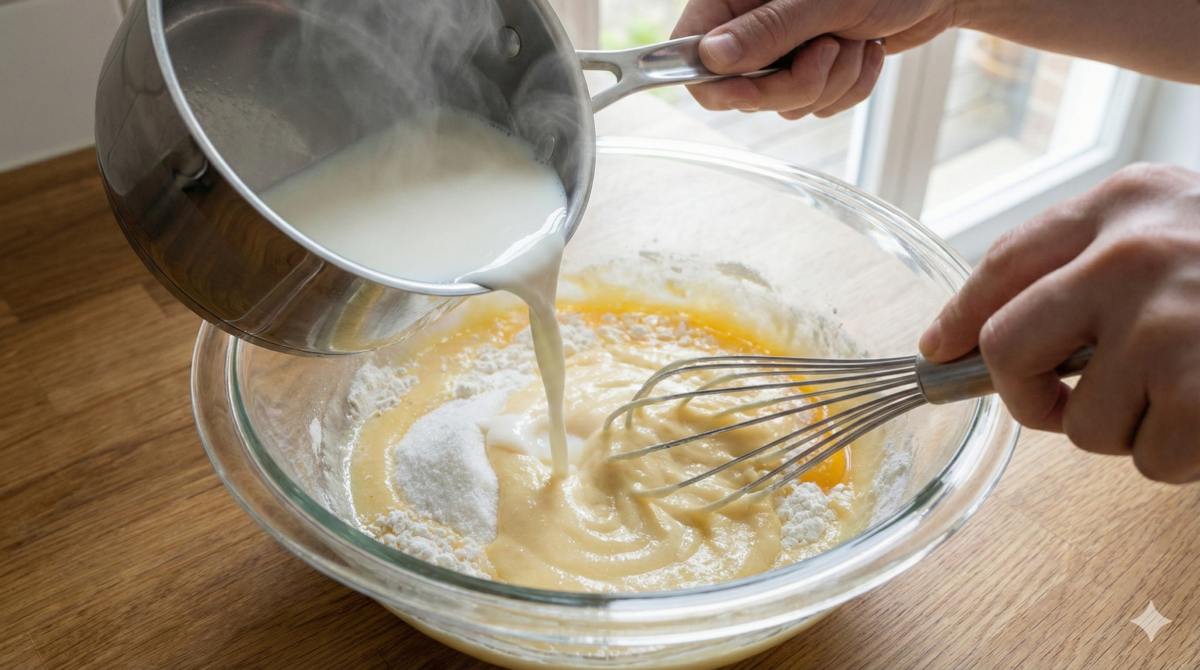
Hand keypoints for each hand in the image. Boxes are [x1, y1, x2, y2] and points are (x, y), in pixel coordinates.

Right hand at [670, 0, 958, 116]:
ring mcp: (780, 53)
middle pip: (741, 93)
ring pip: (784, 106)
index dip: (719, 85)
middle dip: (796, 84)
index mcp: (733, 0)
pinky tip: (864, 51)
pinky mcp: (809, 72)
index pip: (689, 58)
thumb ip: (767, 31)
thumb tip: (711, 57)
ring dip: (831, 83)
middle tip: (829, 48)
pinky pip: (816, 108)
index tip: (754, 89)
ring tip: (854, 40)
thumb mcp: (822, 2)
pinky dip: (848, 88)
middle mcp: (749, 27)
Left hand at [919, 164, 1199, 482]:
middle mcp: (1131, 258)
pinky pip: (1148, 460)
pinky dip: (1179, 456)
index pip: (1002, 265)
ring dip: (1127, 428)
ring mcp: (1168, 327)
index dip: (960, 319)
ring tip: (1186, 391)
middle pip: (1010, 352)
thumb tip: (970, 338)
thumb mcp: (1171, 222)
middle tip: (1060, 404)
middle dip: (1026, 397)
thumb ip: (1083, 261)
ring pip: (1082, 426)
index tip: (941, 351)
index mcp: (1121, 206)